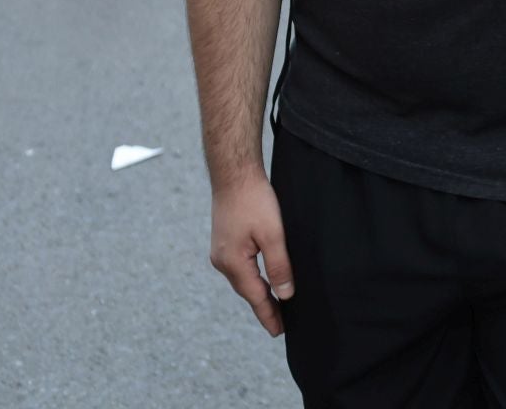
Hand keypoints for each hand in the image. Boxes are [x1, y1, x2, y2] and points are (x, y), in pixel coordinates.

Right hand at [209, 174, 294, 336]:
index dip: (269, 315)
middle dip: (263, 307)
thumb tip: (285, 295)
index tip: (279, 332)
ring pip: (243, 279)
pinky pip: (239, 267)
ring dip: (257, 292)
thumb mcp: (273, 234)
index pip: (255, 297)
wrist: (234, 174)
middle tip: (279, 324)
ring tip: (273, 305)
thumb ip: (279, 266)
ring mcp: (220, 252)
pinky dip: (251, 278)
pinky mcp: (224, 242)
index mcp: (233, 263)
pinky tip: (260, 279)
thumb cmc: (254, 200)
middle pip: (247, 291)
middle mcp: (222, 261)